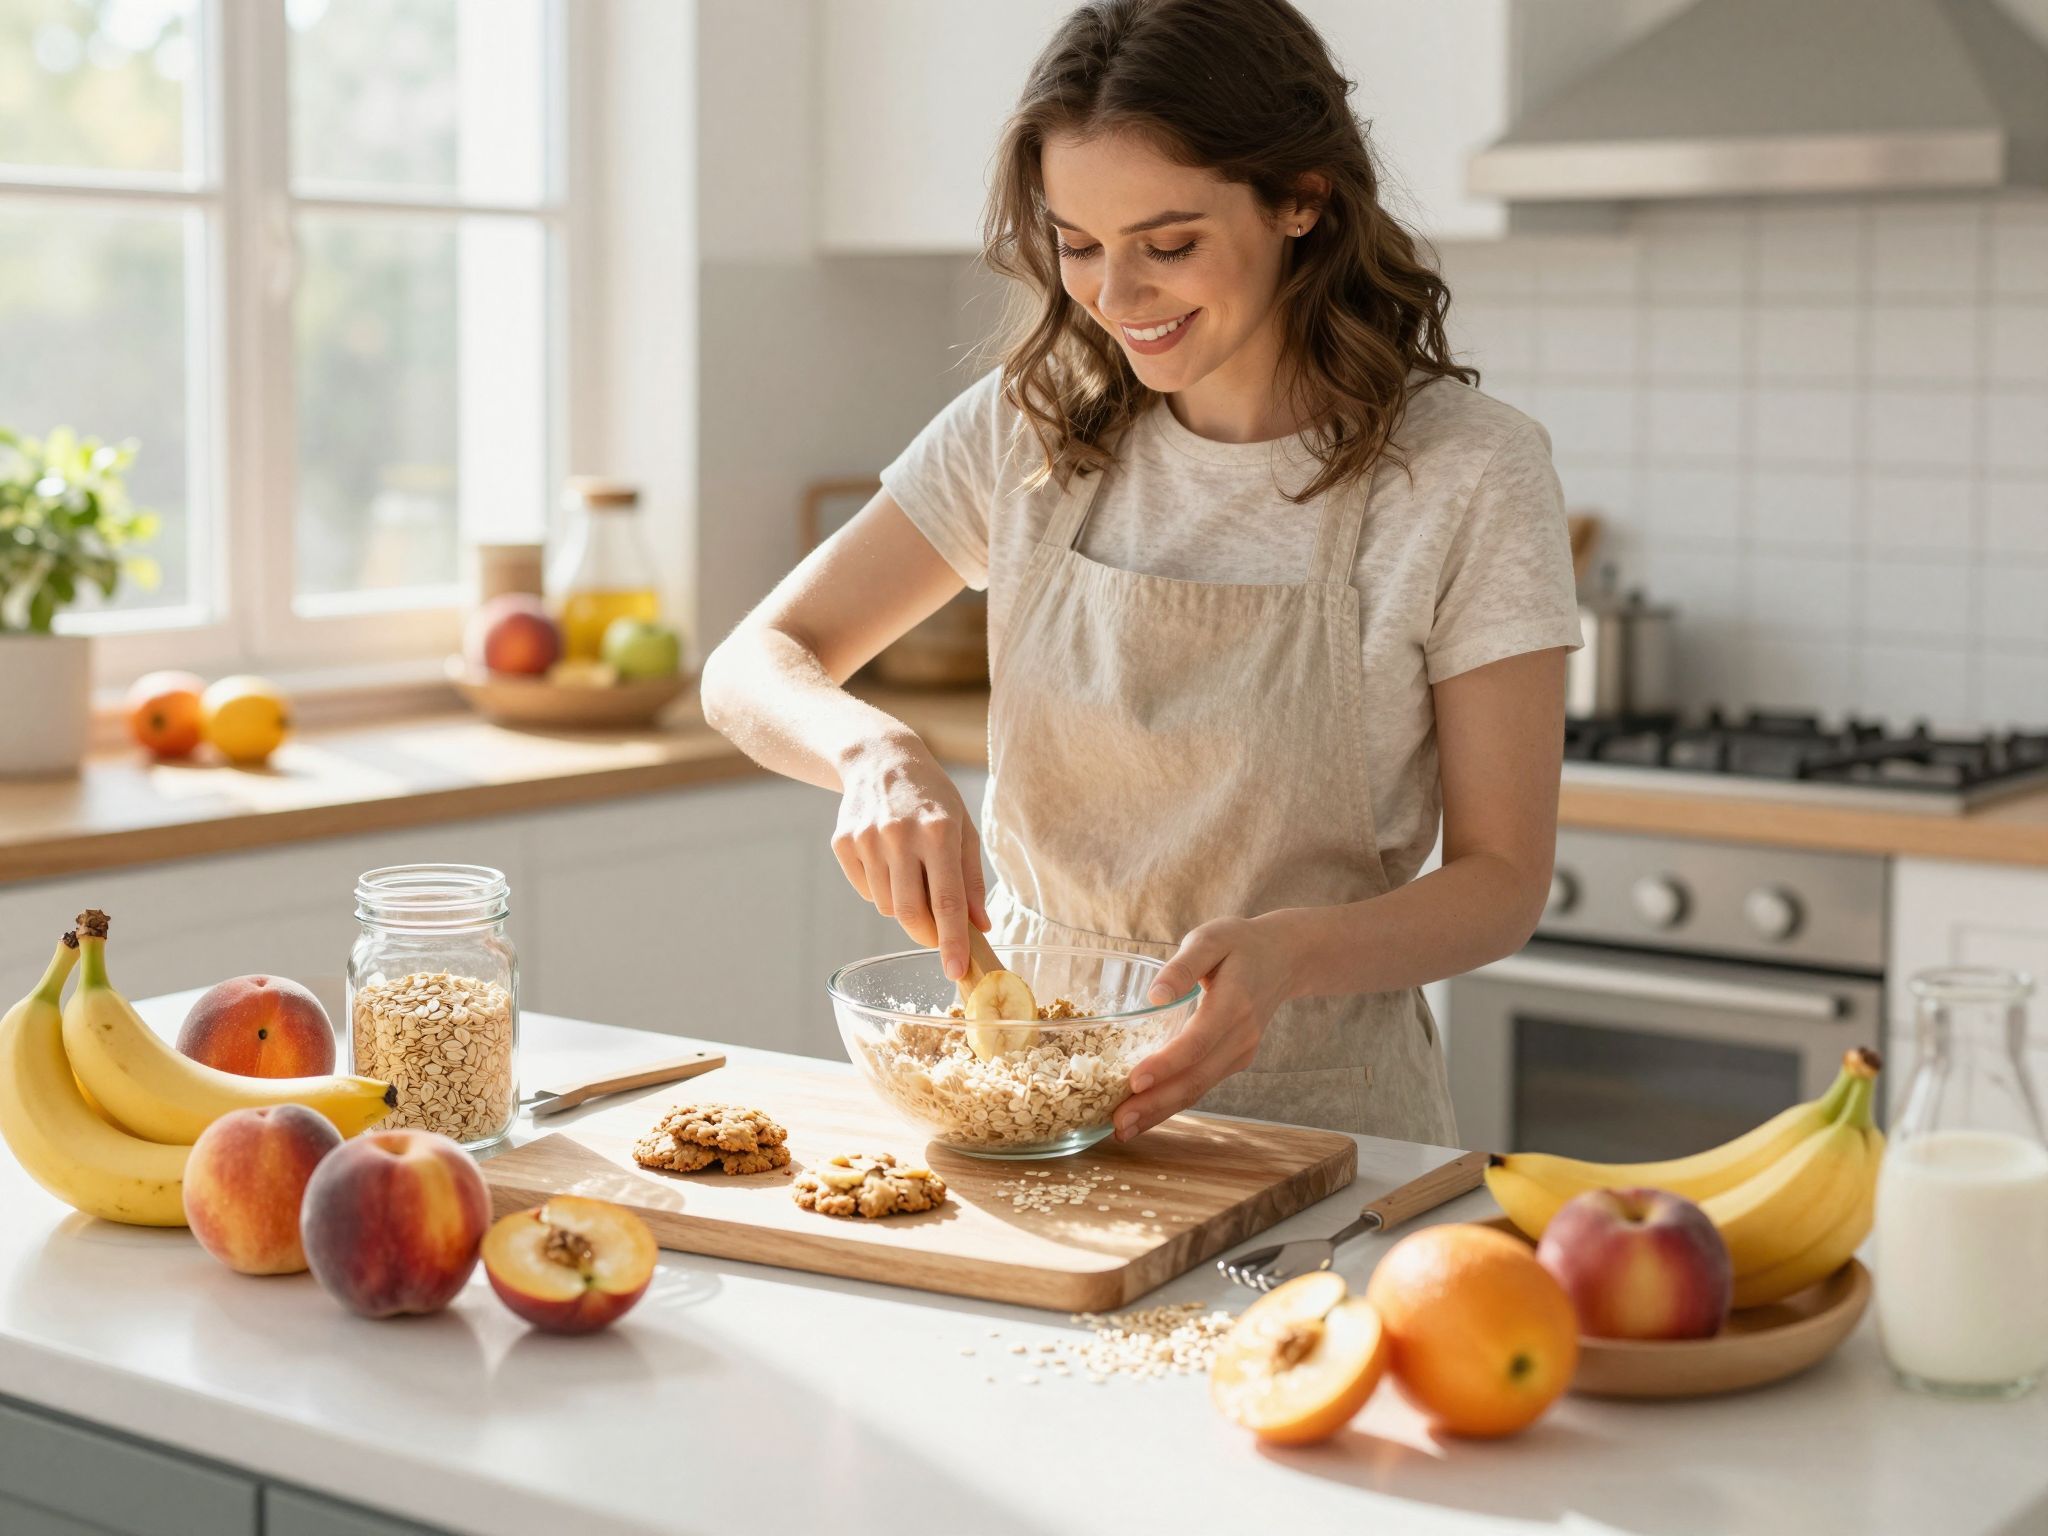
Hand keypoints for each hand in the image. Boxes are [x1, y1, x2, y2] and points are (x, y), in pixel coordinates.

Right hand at [833, 736, 989, 980]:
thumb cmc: (932, 797)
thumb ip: (972, 879)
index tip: (956, 972)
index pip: (946, 900)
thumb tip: (979, 926)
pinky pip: (866, 890)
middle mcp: (900, 835)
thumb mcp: (964, 828)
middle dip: (926, 935)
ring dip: (904, 906)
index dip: (952, 941)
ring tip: (912, 874)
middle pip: (909, 912)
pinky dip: (881, 889)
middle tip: (936, 936)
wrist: (879, 758)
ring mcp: (867, 838)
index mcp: (938, 830)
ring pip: (886, 906)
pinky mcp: (843, 842)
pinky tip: (888, 860)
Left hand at [1113, 914, 1297, 1140]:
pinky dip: (1172, 1102)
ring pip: (1198, 1089)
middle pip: (1195, 1078)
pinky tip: (1145, 1114)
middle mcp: (1240, 1036)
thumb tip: (1154, 996)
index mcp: (1233, 1004)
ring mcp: (1240, 1053)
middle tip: (1118, 1124)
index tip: (1134, 1082)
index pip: (1197, 1042)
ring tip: (1123, 1130)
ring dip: (1160, 1112)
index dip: (1166, 1065)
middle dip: (1155, 1104)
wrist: (1285, 958)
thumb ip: (1183, 966)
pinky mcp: (1234, 1061)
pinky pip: (1201, 1085)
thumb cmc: (1239, 943)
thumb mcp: (1211, 939)